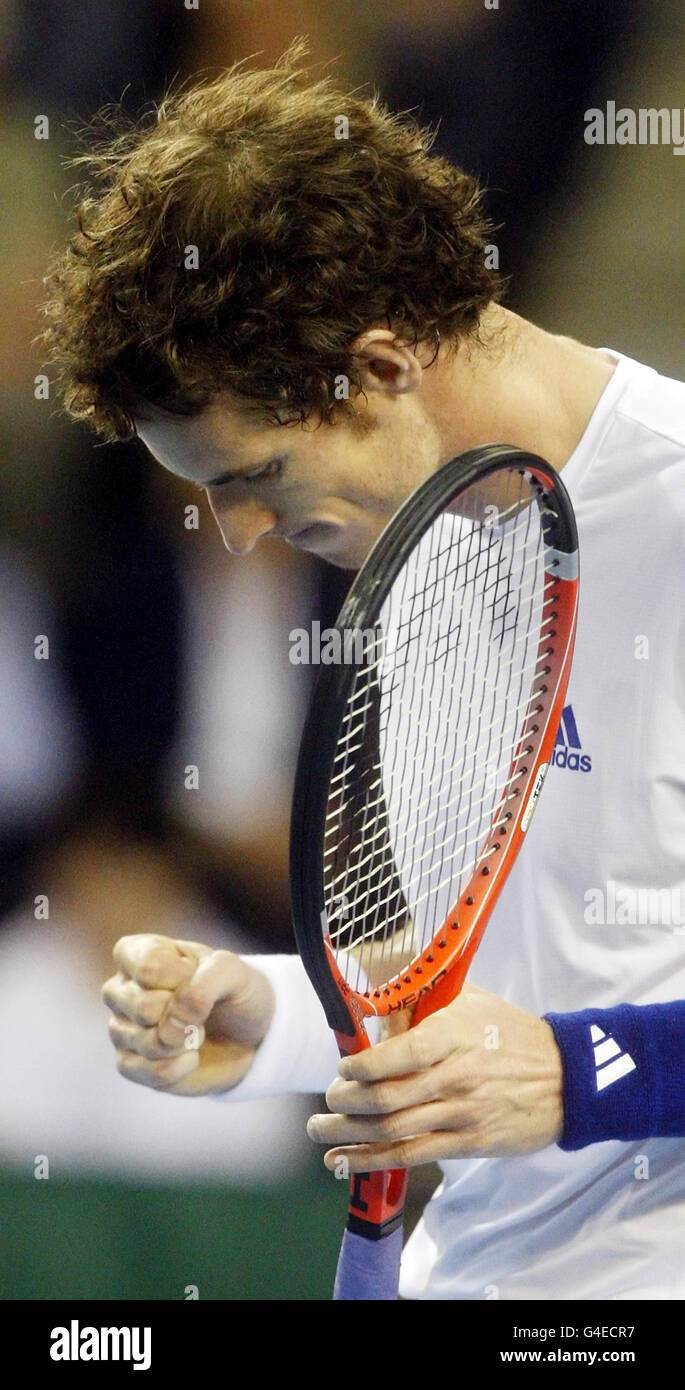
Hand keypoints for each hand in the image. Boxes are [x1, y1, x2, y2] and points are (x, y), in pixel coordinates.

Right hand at [102, 934, 274, 1095]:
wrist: (246, 1031)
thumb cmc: (232, 990)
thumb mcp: (231, 971)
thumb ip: (203, 986)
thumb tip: (171, 1024)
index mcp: (136, 953)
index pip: (147, 968)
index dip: (184, 978)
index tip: (198, 975)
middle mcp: (119, 989)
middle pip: (143, 1008)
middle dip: (187, 1013)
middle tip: (200, 1008)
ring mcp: (120, 1029)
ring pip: (149, 1043)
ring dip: (188, 1040)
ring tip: (197, 1030)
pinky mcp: (129, 1065)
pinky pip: (151, 1072)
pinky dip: (182, 1067)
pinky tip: (191, 1057)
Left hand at [306, 984, 563, 1170]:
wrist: (567, 1077)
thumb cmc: (510, 1031)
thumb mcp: (469, 999)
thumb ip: (422, 997)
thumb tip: (373, 996)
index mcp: (453, 1034)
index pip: (398, 1053)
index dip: (361, 1065)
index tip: (343, 1066)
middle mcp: (455, 1076)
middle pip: (387, 1097)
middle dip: (345, 1102)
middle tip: (328, 1099)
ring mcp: (463, 1113)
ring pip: (393, 1130)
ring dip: (348, 1134)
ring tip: (320, 1132)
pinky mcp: (471, 1142)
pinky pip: (413, 1155)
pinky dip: (373, 1160)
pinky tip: (346, 1160)